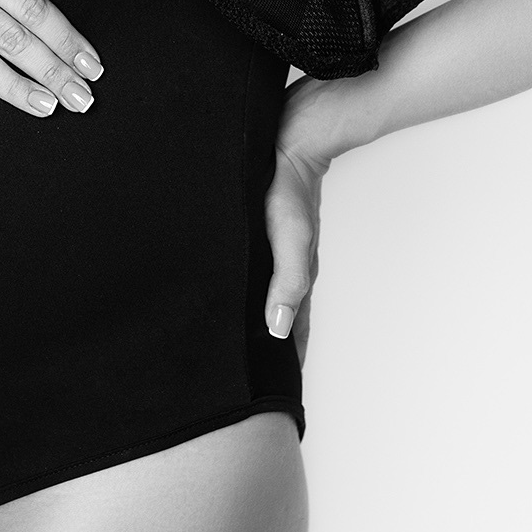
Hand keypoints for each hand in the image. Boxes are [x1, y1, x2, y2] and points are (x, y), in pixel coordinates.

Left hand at [263, 74, 341, 368]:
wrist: (297, 128)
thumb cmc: (289, 178)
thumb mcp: (289, 231)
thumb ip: (288, 278)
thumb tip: (277, 330)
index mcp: (294, 274)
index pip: (291, 333)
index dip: (282, 366)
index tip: (270, 403)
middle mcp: (286, 266)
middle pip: (280, 321)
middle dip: (268, 354)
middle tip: (248, 386)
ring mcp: (277, 248)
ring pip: (268, 298)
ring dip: (256, 323)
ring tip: (238, 352)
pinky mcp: (264, 228)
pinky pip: (260, 270)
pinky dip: (251, 291)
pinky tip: (234, 292)